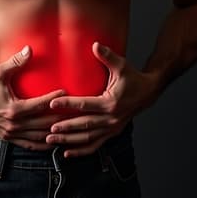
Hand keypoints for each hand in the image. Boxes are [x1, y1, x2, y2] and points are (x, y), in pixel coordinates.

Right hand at [0, 46, 64, 150]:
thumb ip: (14, 62)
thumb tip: (29, 49)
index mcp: (13, 109)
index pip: (40, 105)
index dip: (55, 99)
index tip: (67, 92)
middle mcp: (14, 125)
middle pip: (45, 124)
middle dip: (61, 119)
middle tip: (75, 112)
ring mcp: (12, 134)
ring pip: (40, 137)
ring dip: (55, 134)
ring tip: (70, 128)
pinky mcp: (10, 139)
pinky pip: (31, 145)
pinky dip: (44, 144)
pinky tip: (54, 141)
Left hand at [46, 42, 157, 157]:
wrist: (148, 92)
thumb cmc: (133, 78)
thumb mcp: (122, 66)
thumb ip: (107, 56)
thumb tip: (95, 45)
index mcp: (111, 103)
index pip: (85, 104)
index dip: (68, 104)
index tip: (52, 103)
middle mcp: (111, 119)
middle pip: (85, 125)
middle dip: (66, 127)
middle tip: (48, 127)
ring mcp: (112, 129)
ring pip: (88, 138)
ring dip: (69, 141)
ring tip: (51, 140)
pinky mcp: (112, 133)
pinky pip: (95, 145)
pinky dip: (81, 151)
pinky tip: (66, 152)